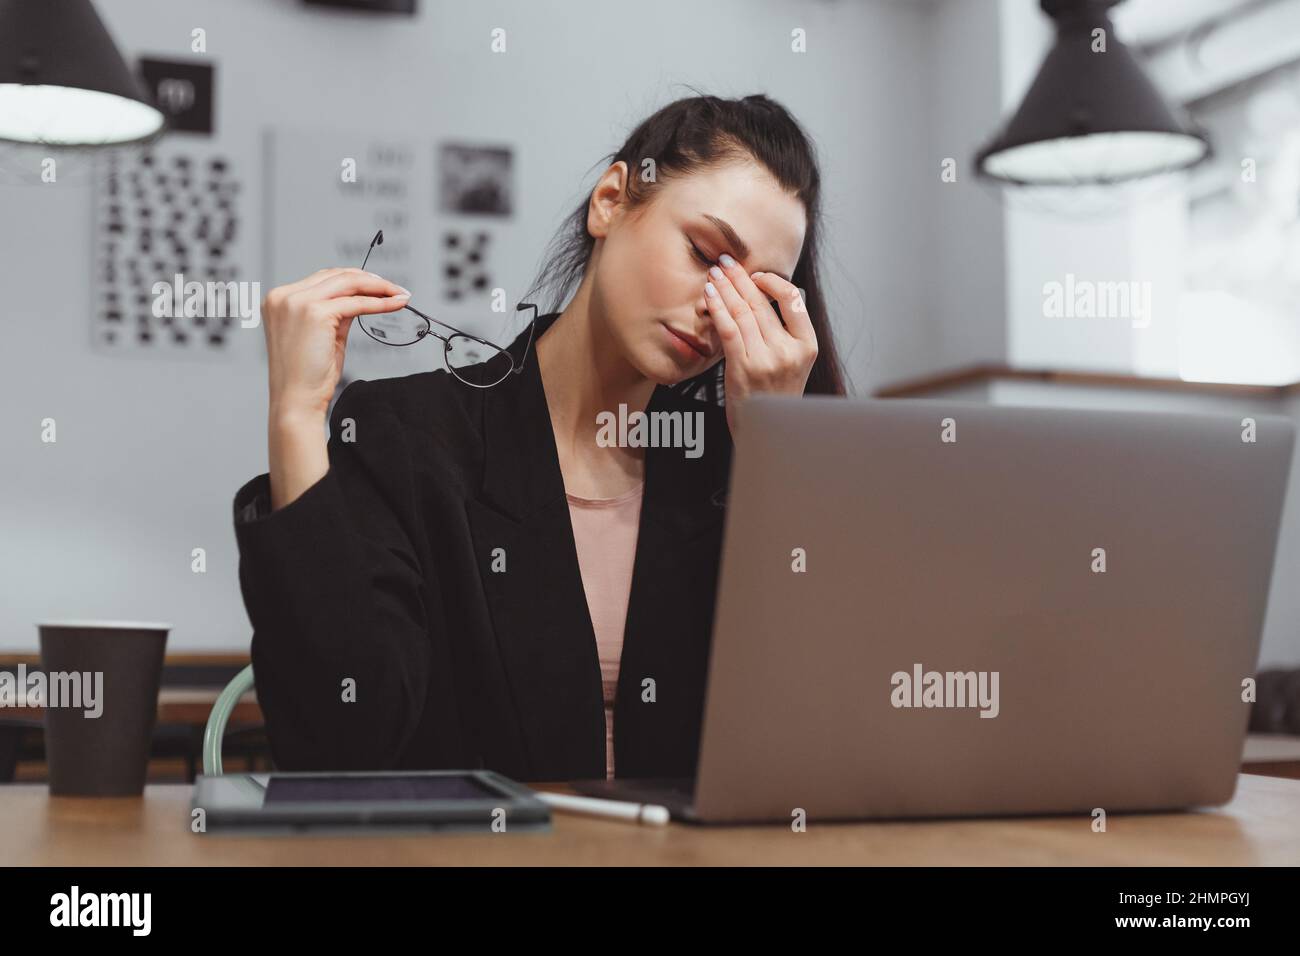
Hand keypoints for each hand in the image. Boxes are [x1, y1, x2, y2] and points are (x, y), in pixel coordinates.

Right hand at [262, 267, 409, 423]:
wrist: (296, 401)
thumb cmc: (307, 377)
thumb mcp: (323, 336)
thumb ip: (337, 314)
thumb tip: (360, 300)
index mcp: (280, 300)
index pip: (323, 278)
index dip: (355, 279)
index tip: (379, 286)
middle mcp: (284, 297)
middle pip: (336, 275)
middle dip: (370, 280)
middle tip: (396, 289)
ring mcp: (297, 302)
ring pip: (347, 283)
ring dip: (379, 287)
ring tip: (399, 295)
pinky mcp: (315, 313)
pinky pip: (356, 303)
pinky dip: (379, 303)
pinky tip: (394, 305)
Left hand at [702, 254, 818, 434]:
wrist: (767, 431)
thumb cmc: (774, 395)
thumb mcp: (792, 364)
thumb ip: (785, 333)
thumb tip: (771, 295)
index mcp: (807, 346)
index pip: (794, 299)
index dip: (773, 281)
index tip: (756, 274)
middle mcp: (790, 351)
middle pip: (763, 303)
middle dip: (741, 277)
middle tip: (726, 261)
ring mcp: (767, 360)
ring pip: (743, 312)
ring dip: (726, 288)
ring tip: (714, 273)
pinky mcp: (744, 368)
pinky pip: (728, 329)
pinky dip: (717, 308)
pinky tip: (709, 295)